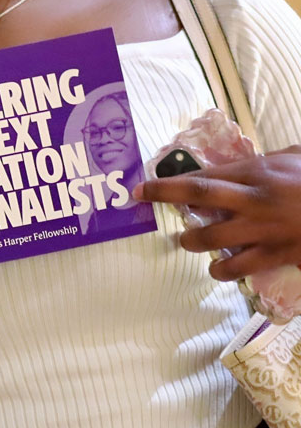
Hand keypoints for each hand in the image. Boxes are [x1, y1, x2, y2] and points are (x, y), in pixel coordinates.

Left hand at [136, 146, 300, 281]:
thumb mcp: (295, 157)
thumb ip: (268, 160)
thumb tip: (246, 163)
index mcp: (257, 172)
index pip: (204, 175)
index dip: (171, 181)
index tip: (145, 186)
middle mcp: (254, 198)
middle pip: (199, 195)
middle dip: (165, 196)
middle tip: (143, 200)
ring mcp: (264, 228)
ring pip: (213, 238)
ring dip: (193, 242)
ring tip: (188, 242)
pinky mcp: (277, 253)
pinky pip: (240, 267)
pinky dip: (223, 270)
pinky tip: (218, 270)